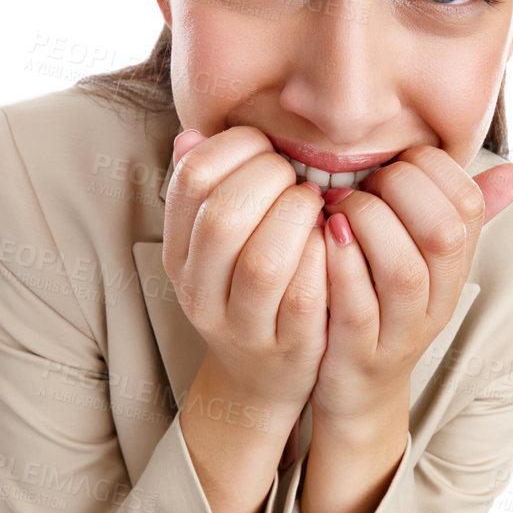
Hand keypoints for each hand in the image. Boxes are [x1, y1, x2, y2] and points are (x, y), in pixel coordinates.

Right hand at [162, 126, 328, 418]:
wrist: (259, 377)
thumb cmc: (249, 291)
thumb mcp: (215, 244)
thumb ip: (207, 191)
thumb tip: (192, 134)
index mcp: (179, 253)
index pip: (193, 180)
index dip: (235, 149)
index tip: (264, 148)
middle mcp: (200, 292)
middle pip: (223, 218)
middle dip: (269, 180)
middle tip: (295, 177)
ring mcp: (243, 325)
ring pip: (263, 261)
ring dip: (298, 218)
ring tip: (315, 204)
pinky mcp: (289, 347)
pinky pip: (305, 297)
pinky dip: (323, 258)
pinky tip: (333, 238)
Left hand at [309, 147, 512, 425]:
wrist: (358, 394)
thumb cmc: (383, 308)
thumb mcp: (424, 261)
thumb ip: (456, 215)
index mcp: (454, 270)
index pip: (468, 205)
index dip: (431, 169)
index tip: (394, 162)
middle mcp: (437, 302)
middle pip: (442, 234)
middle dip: (399, 191)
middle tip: (361, 185)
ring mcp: (400, 333)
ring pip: (402, 270)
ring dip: (367, 223)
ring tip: (338, 209)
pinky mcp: (358, 354)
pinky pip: (356, 306)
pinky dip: (340, 264)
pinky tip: (324, 236)